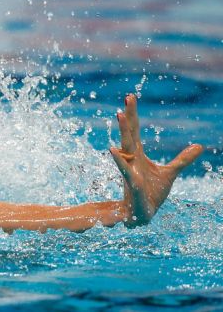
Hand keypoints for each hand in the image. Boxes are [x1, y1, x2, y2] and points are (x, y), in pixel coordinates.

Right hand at [109, 94, 202, 226]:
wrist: (143, 215)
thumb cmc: (151, 193)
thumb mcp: (170, 173)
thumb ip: (182, 159)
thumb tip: (200, 146)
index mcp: (138, 155)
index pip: (135, 131)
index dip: (133, 114)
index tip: (130, 97)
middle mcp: (131, 159)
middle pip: (129, 134)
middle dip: (128, 116)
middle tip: (126, 99)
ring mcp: (130, 170)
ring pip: (125, 147)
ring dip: (123, 131)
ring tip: (119, 115)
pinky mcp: (132, 184)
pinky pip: (125, 170)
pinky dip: (119, 160)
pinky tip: (113, 149)